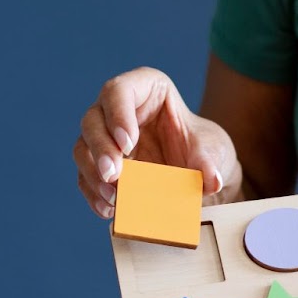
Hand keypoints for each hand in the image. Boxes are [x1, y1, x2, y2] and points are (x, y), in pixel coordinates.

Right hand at [71, 66, 240, 218]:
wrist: (200, 174)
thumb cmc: (204, 148)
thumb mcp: (214, 149)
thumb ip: (210, 160)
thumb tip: (212, 180)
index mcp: (146, 88)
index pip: (119, 90)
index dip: (118, 114)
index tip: (128, 143)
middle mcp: (118, 109)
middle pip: (93, 119)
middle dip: (100, 148)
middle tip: (113, 174)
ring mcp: (106, 138)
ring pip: (83, 147)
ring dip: (93, 173)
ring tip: (114, 196)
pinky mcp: (101, 166)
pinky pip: (86, 177)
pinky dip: (94, 194)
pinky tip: (109, 208)